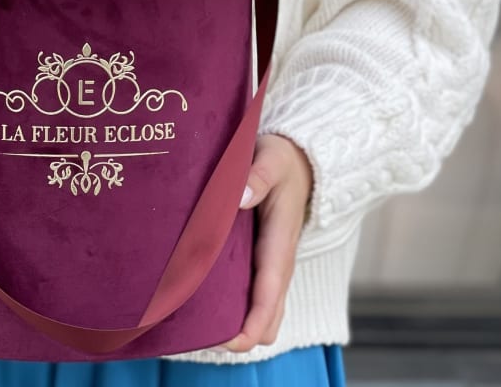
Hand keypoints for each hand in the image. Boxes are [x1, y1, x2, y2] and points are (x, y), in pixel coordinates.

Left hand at [220, 133, 313, 351]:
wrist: (300, 159)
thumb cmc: (282, 159)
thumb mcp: (271, 159)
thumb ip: (258, 177)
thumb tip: (240, 196)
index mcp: (280, 242)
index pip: (270, 294)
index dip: (254, 324)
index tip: (231, 341)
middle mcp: (278, 261)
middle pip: (268, 315)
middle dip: (242, 333)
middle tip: (202, 334)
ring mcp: (271, 263)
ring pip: (262, 309)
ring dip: (239, 322)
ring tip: (200, 325)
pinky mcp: (263, 258)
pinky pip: (254, 293)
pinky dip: (237, 306)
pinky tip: (208, 301)